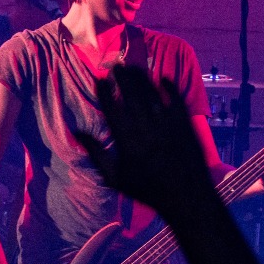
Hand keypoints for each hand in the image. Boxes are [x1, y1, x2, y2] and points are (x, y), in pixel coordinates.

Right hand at [76, 65, 210, 213]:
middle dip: (123, 78)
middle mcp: (147, 131)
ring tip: (134, 67)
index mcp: (128, 143)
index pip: (113, 110)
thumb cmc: (147, 190)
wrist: (186, 198)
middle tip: (116, 65)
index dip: (105, 92)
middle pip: (132, 96)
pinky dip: (169, 87)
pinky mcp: (185, 126)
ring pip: (152, 95)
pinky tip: (162, 78)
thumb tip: (77, 133)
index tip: (99, 79)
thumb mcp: (115, 178)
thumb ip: (96, 154)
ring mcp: (168, 126)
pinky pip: (176, 100)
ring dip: (142, 78)